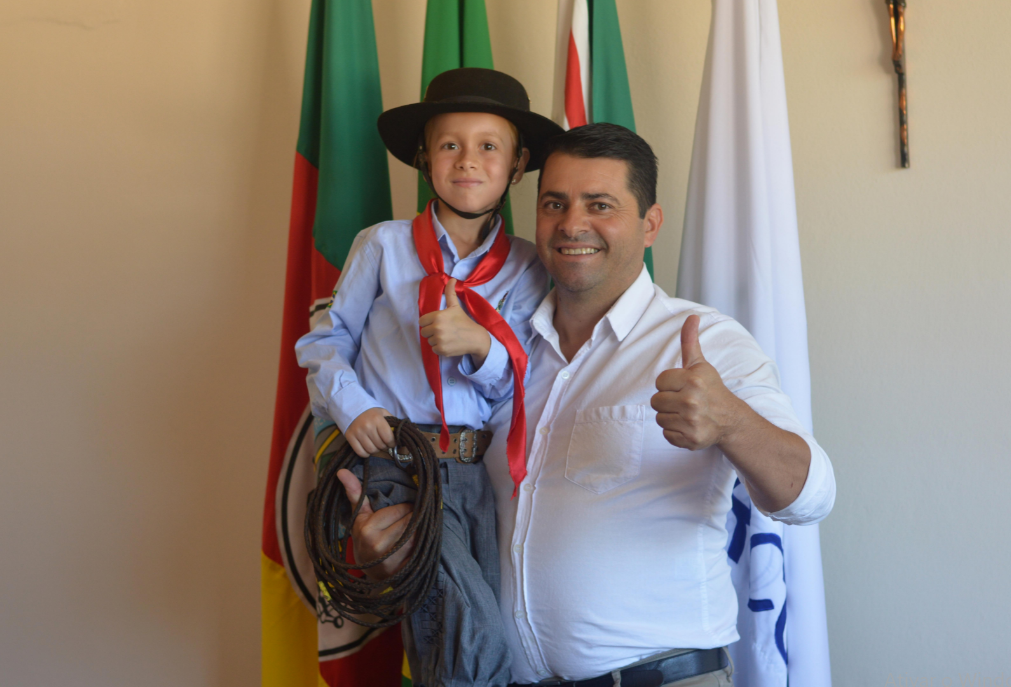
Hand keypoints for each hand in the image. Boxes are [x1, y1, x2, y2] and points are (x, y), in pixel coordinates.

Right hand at [337, 468, 414, 581]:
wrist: (370, 570)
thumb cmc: (365, 538)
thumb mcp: (359, 517)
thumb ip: (355, 493)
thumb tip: (342, 471)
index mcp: (368, 529)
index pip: (400, 509)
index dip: (404, 508)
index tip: (401, 511)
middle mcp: (379, 544)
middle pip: (410, 520)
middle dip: (411, 518)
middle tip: (404, 522)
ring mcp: (391, 558)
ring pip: (416, 533)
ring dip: (417, 530)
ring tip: (408, 533)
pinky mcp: (402, 567)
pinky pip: (419, 547)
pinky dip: (419, 543)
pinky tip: (411, 545)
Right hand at [344, 407, 394, 457]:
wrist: (353, 408)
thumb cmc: (371, 413)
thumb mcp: (383, 413)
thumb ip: (392, 422)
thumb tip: (400, 434)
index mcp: (377, 419)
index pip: (388, 438)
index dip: (392, 443)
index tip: (392, 443)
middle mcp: (367, 426)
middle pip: (380, 445)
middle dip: (384, 447)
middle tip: (384, 444)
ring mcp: (358, 432)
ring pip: (371, 450)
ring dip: (376, 450)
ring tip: (376, 446)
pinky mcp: (350, 437)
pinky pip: (360, 452)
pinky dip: (366, 454)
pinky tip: (368, 449)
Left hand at [419, 279, 491, 362]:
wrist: (476, 338)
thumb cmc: (464, 321)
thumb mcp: (455, 306)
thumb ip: (450, 293)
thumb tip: (451, 279)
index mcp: (438, 316)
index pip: (421, 321)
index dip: (428, 322)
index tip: (437, 323)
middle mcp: (437, 328)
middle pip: (424, 332)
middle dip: (431, 332)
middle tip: (443, 330)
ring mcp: (439, 340)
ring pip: (429, 341)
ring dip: (436, 340)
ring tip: (447, 337)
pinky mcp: (442, 350)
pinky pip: (433, 349)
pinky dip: (440, 348)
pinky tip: (448, 344)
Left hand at [651, 314, 744, 450]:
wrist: (730, 419)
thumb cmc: (711, 389)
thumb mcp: (700, 364)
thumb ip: (690, 341)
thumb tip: (691, 316)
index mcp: (692, 380)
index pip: (659, 382)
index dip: (668, 384)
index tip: (682, 387)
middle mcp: (691, 401)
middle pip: (655, 401)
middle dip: (667, 401)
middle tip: (684, 401)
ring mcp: (691, 422)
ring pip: (659, 418)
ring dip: (670, 417)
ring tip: (686, 413)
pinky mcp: (690, 439)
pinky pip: (667, 434)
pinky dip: (675, 432)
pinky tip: (688, 426)